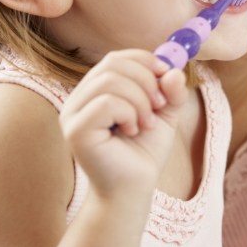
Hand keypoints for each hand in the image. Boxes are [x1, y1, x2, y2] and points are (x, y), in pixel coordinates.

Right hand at [60, 50, 187, 198]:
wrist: (134, 189)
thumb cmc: (144, 151)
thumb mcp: (166, 115)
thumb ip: (172, 91)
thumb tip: (174, 69)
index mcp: (97, 90)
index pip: (116, 58)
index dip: (145, 60)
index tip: (166, 74)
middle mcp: (80, 98)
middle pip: (112, 63)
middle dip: (146, 80)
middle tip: (160, 105)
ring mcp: (73, 113)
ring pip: (109, 81)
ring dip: (140, 99)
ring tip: (147, 122)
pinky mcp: (75, 130)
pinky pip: (105, 103)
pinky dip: (129, 113)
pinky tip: (132, 131)